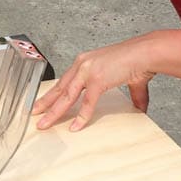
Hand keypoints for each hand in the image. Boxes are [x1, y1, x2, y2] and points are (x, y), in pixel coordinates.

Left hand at [32, 34, 157, 131]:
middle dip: (45, 103)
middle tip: (34, 114)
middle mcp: (82, 64)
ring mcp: (87, 72)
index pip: (63, 81)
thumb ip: (132, 95)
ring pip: (66, 97)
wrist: (147, 52)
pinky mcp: (97, 80)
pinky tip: (75, 127)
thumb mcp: (128, 79)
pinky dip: (81, 117)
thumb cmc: (138, 60)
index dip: (52, 94)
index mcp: (85, 62)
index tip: (43, 103)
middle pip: (59, 88)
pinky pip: (86, 103)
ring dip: (53, 112)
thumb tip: (140, 109)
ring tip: (44, 124)